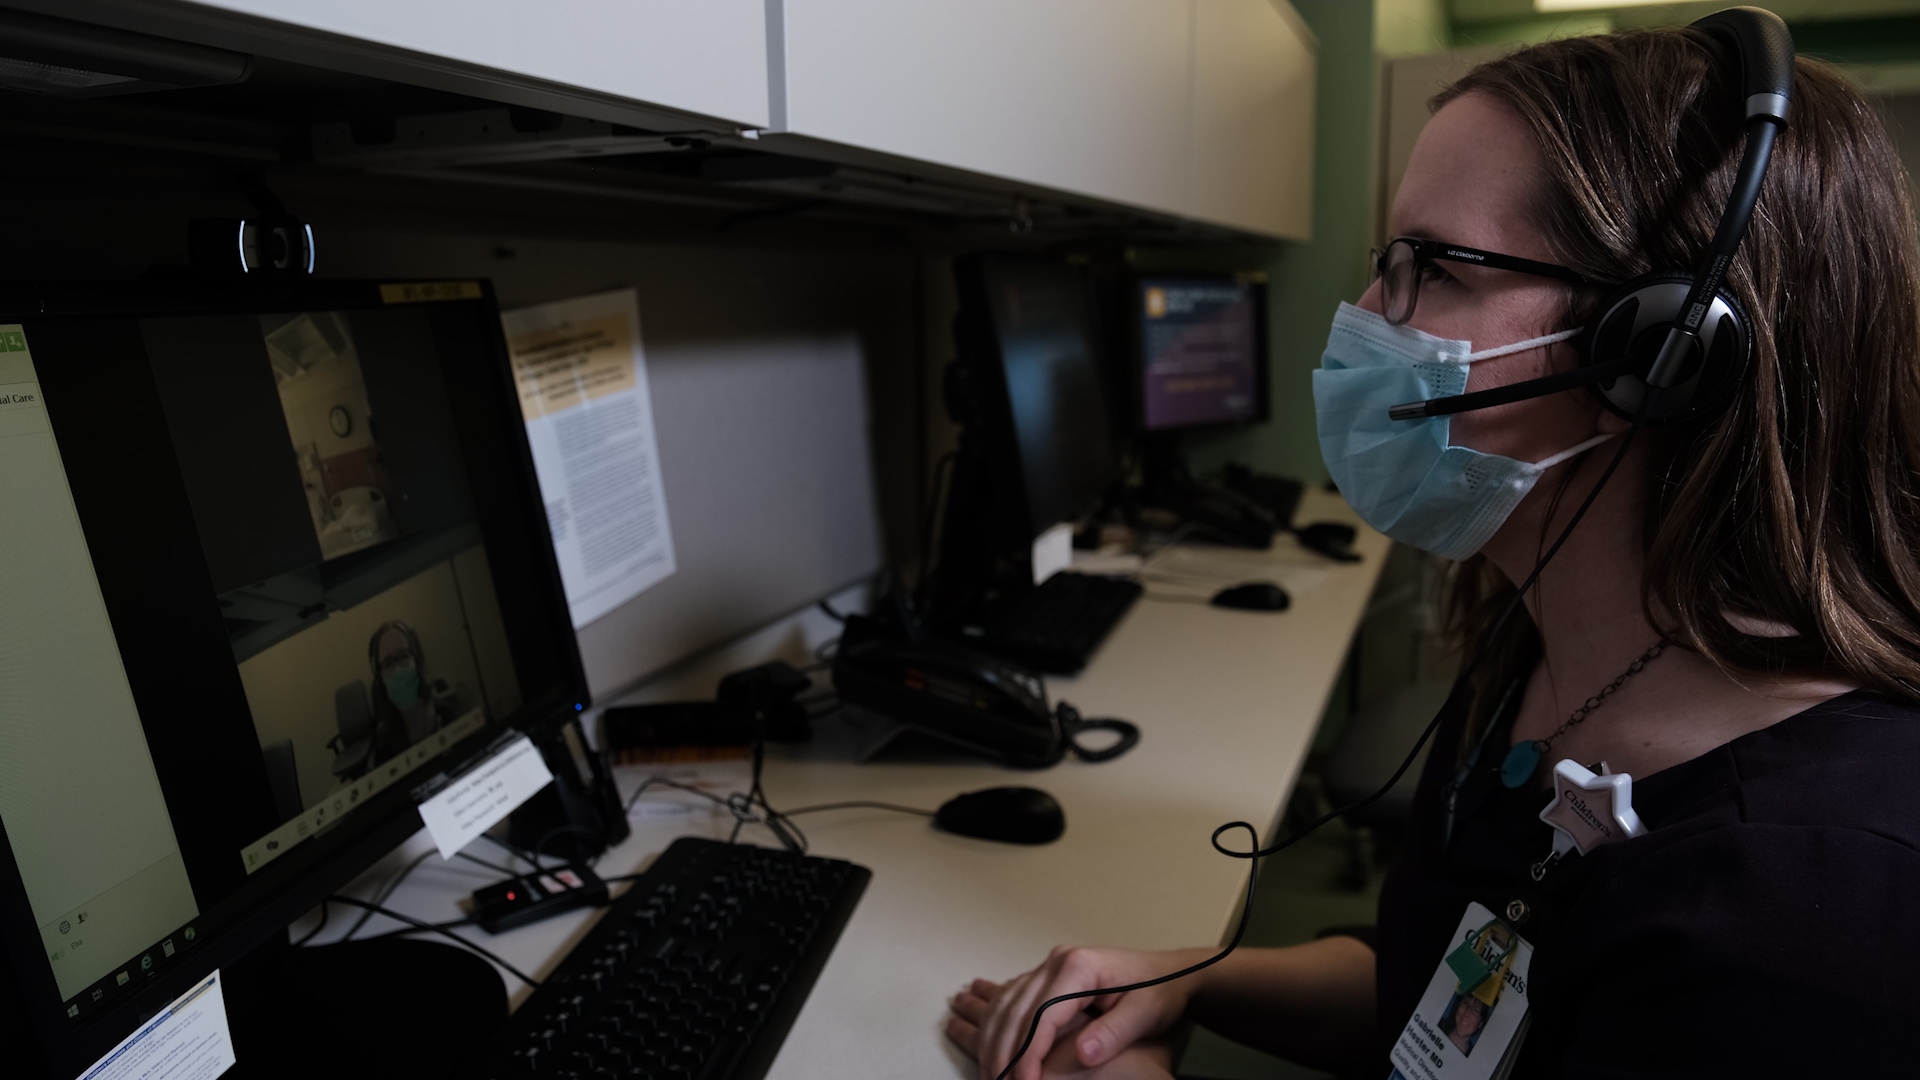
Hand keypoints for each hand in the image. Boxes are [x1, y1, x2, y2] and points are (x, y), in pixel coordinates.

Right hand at [947, 980, 1176, 1078]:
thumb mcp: (1145, 1014)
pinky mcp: (1047, 978)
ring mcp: (1049, 968)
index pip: (1042, 1014)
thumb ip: (1115, 1033)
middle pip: (1016, 1010)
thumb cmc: (1159, 992)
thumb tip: (1084, 1054)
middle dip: (1003, 1052)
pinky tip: (991, 1049)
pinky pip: (1011, 1001)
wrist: (1168, 973)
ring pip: (1006, 1004)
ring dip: (994, 1042)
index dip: (1029, 1053)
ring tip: (991, 1076)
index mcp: (1078, 967)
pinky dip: (997, 1027)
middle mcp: (1056, 962)